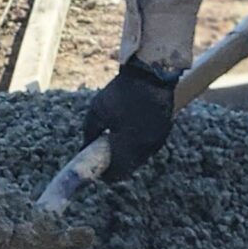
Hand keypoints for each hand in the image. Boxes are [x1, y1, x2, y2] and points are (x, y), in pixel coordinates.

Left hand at [83, 57, 180, 181]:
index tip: (96, 168)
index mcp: (128, 145)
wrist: (151, 74)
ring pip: (139, 159)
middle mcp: (145, 148)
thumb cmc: (121, 91)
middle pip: (128, 168)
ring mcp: (157, 141)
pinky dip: (137, 145)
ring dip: (127, 156)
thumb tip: (83, 148)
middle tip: (103, 156)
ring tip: (115, 141)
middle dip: (115, 165)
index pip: (116, 173)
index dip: (104, 174)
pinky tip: (129, 132)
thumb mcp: (97, 111)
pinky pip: (148, 148)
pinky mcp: (164, 132)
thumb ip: (89, 133)